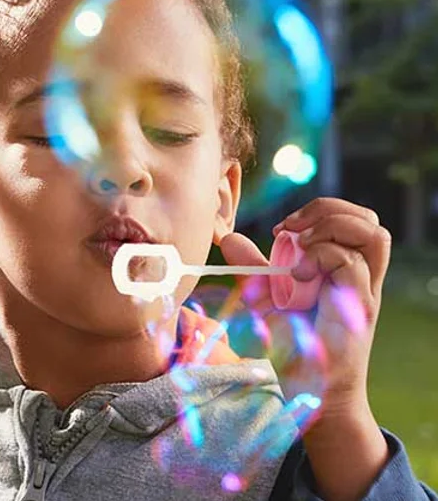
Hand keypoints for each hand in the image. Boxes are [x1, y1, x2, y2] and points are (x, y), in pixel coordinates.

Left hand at [220, 198, 390, 420]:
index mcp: (342, 269)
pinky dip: (322, 256)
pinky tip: (298, 275)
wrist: (306, 390)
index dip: (317, 211)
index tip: (280, 229)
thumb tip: (230, 238)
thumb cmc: (291, 348)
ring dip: (330, 228)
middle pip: (366, 219)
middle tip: (289, 229)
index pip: (351, 218)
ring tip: (300, 248)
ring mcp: (362, 290)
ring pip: (372, 234)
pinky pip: (351, 262)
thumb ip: (254, 268)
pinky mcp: (359, 307)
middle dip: (326, 210)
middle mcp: (359, 276)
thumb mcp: (266, 298)